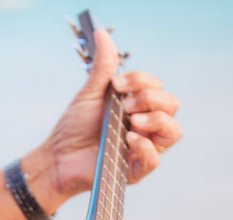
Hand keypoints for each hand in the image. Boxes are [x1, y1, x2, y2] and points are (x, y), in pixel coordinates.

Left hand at [37, 29, 182, 206]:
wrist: (58, 156)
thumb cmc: (74, 127)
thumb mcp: (90, 93)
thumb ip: (103, 68)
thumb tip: (104, 35)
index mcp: (139, 106)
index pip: (159, 88)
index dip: (142, 81)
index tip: (118, 84)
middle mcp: (147, 126)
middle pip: (172, 105)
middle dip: (151, 99)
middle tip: (126, 105)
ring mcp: (145, 147)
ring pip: (174, 131)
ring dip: (156, 120)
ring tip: (132, 122)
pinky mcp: (137, 170)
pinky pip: (156, 159)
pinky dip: (145, 146)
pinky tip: (127, 139)